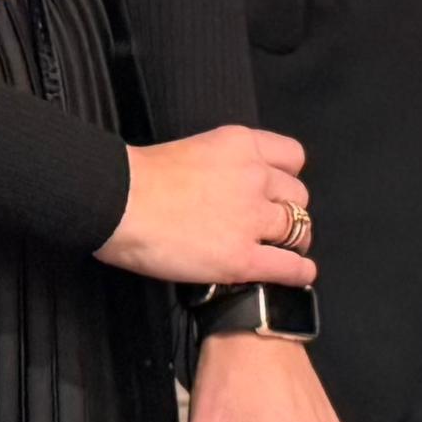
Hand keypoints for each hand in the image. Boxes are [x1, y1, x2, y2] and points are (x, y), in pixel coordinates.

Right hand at [100, 124, 314, 288]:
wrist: (121, 203)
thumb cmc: (140, 178)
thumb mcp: (195, 149)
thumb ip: (223, 165)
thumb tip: (227, 188)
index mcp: (241, 145)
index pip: (293, 157)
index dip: (288, 178)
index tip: (279, 191)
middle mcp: (254, 177)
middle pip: (298, 196)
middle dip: (290, 211)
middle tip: (276, 226)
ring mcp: (251, 218)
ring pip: (299, 229)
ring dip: (294, 241)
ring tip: (285, 251)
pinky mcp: (242, 258)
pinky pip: (289, 267)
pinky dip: (299, 273)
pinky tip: (300, 275)